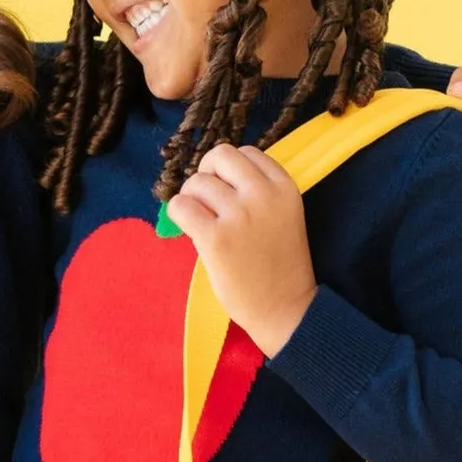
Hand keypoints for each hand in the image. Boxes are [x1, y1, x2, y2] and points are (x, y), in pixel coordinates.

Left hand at [165, 143, 316, 355]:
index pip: (248, 153)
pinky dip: (177, 213)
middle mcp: (263, 194)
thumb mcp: (282, 216)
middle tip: (206, 201)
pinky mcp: (215, 238)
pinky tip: (188, 228)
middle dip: (207, 173)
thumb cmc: (279, 266)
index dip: (230, 170)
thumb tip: (213, 177)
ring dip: (191, 198)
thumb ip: (257, 192)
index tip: (227, 193)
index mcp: (284, 187)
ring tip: (201, 222)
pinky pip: (181, 206)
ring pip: (197, 182)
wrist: (284, 308)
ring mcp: (239, 215)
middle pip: (221, 155)